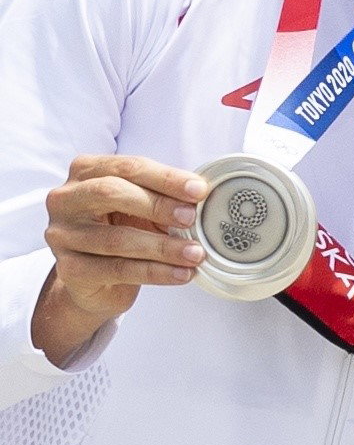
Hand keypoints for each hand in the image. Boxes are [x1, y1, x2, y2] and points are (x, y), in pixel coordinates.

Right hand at [34, 155, 207, 362]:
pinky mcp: (68, 269)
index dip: (165, 178)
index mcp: (85, 171)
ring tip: (195, 253)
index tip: (199, 190)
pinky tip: (181, 273)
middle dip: (157, 205)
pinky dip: (155, 272)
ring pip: (116, 239)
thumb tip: (200, 193)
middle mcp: (66, 200)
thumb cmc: (124, 226)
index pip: (128, 167)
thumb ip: (164, 194)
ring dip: (163, 247)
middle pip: (111, 193)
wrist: (97, 277)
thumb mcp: (143, 203)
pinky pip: (117, 270)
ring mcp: (62, 235)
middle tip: (192, 218)